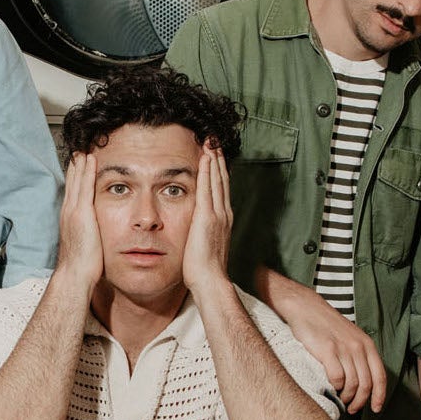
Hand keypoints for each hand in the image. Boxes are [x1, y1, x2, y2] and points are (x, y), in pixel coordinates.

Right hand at [56, 152, 103, 290]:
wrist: (74, 273)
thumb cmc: (80, 266)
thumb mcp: (83, 245)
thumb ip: (86, 235)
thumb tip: (91, 235)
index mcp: (69, 219)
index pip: (72, 193)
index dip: (75, 179)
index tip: (78, 166)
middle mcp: (68, 212)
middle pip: (71, 183)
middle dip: (75, 167)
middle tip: (79, 152)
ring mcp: (74, 211)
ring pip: (77, 181)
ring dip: (80, 164)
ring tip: (84, 150)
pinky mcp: (82, 212)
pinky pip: (85, 186)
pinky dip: (87, 171)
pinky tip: (90, 160)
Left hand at [182, 144, 232, 292]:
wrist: (211, 280)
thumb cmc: (204, 270)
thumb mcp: (204, 246)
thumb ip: (202, 233)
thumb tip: (197, 229)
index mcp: (223, 219)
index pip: (220, 188)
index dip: (218, 170)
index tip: (214, 155)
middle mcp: (224, 213)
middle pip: (221, 179)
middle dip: (218, 158)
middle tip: (214, 140)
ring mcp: (218, 214)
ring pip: (217, 179)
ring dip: (214, 158)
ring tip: (210, 141)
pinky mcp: (208, 216)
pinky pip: (207, 188)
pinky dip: (208, 171)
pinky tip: (205, 157)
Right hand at [261, 271, 386, 412]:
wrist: (305, 308)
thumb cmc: (325, 325)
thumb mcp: (350, 337)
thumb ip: (358, 356)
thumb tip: (362, 382)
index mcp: (367, 344)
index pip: (379, 376)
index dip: (379, 396)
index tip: (375, 409)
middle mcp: (358, 347)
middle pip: (366, 384)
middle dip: (360, 401)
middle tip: (352, 409)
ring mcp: (343, 348)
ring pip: (352, 384)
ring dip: (346, 397)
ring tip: (340, 400)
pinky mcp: (327, 350)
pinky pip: (337, 378)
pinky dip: (335, 388)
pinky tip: (330, 388)